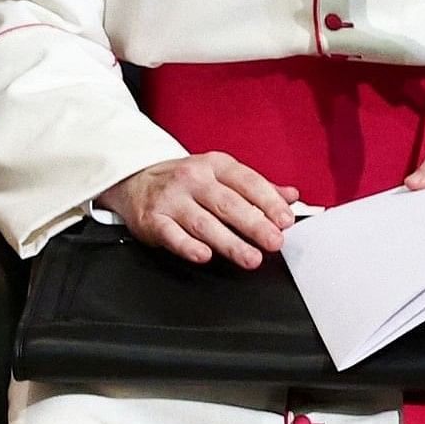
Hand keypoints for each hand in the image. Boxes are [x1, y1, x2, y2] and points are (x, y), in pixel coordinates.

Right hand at [103, 153, 301, 269]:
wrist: (133, 179)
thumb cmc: (183, 182)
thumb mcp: (219, 174)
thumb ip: (255, 187)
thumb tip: (291, 196)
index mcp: (214, 165)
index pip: (247, 182)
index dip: (268, 202)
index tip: (285, 220)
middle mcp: (192, 179)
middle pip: (228, 204)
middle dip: (254, 224)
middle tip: (274, 242)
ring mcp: (170, 199)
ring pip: (203, 223)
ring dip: (229, 242)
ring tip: (250, 258)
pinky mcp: (152, 219)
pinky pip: (171, 235)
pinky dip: (188, 246)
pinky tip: (204, 255)